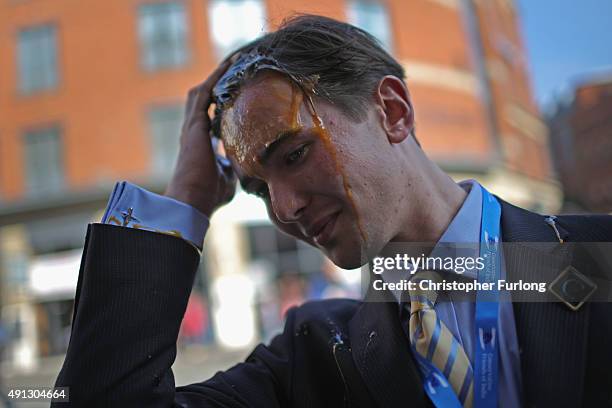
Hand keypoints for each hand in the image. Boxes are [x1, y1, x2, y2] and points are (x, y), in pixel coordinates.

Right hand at [165, 60, 235, 217]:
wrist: (192, 200)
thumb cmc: (208, 194)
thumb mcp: (229, 178)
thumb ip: (235, 168)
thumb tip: (249, 167)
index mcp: (202, 143)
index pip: (211, 116)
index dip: (222, 104)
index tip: (237, 94)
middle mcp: (194, 131)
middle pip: (203, 99)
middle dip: (218, 83)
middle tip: (235, 69)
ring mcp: (192, 126)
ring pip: (202, 92)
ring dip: (217, 76)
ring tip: (233, 61)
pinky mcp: (195, 124)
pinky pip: (206, 93)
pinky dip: (216, 78)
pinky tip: (229, 65)